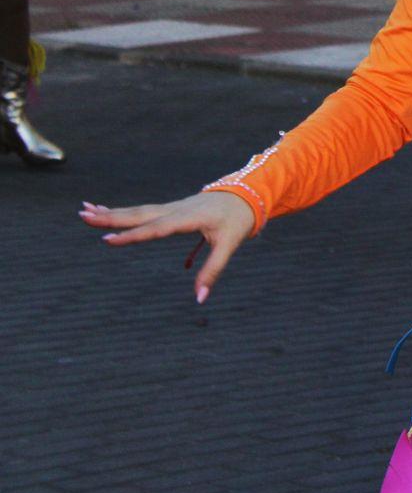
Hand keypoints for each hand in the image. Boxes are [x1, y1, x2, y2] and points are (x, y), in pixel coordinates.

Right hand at [80, 191, 254, 303]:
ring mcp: (172, 207)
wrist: (246, 194)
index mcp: (188, 218)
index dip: (132, 236)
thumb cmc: (238, 221)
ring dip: (111, 212)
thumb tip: (199, 299)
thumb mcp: (230, 246)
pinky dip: (124, 212)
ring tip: (85, 211)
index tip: (108, 240)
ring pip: (138, 211)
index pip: (156, 229)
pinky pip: (143, 211)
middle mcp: (175, 210)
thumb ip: (212, 271)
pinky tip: (106, 213)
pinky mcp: (171, 209)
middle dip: (110, 217)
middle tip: (83, 216)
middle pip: (139, 215)